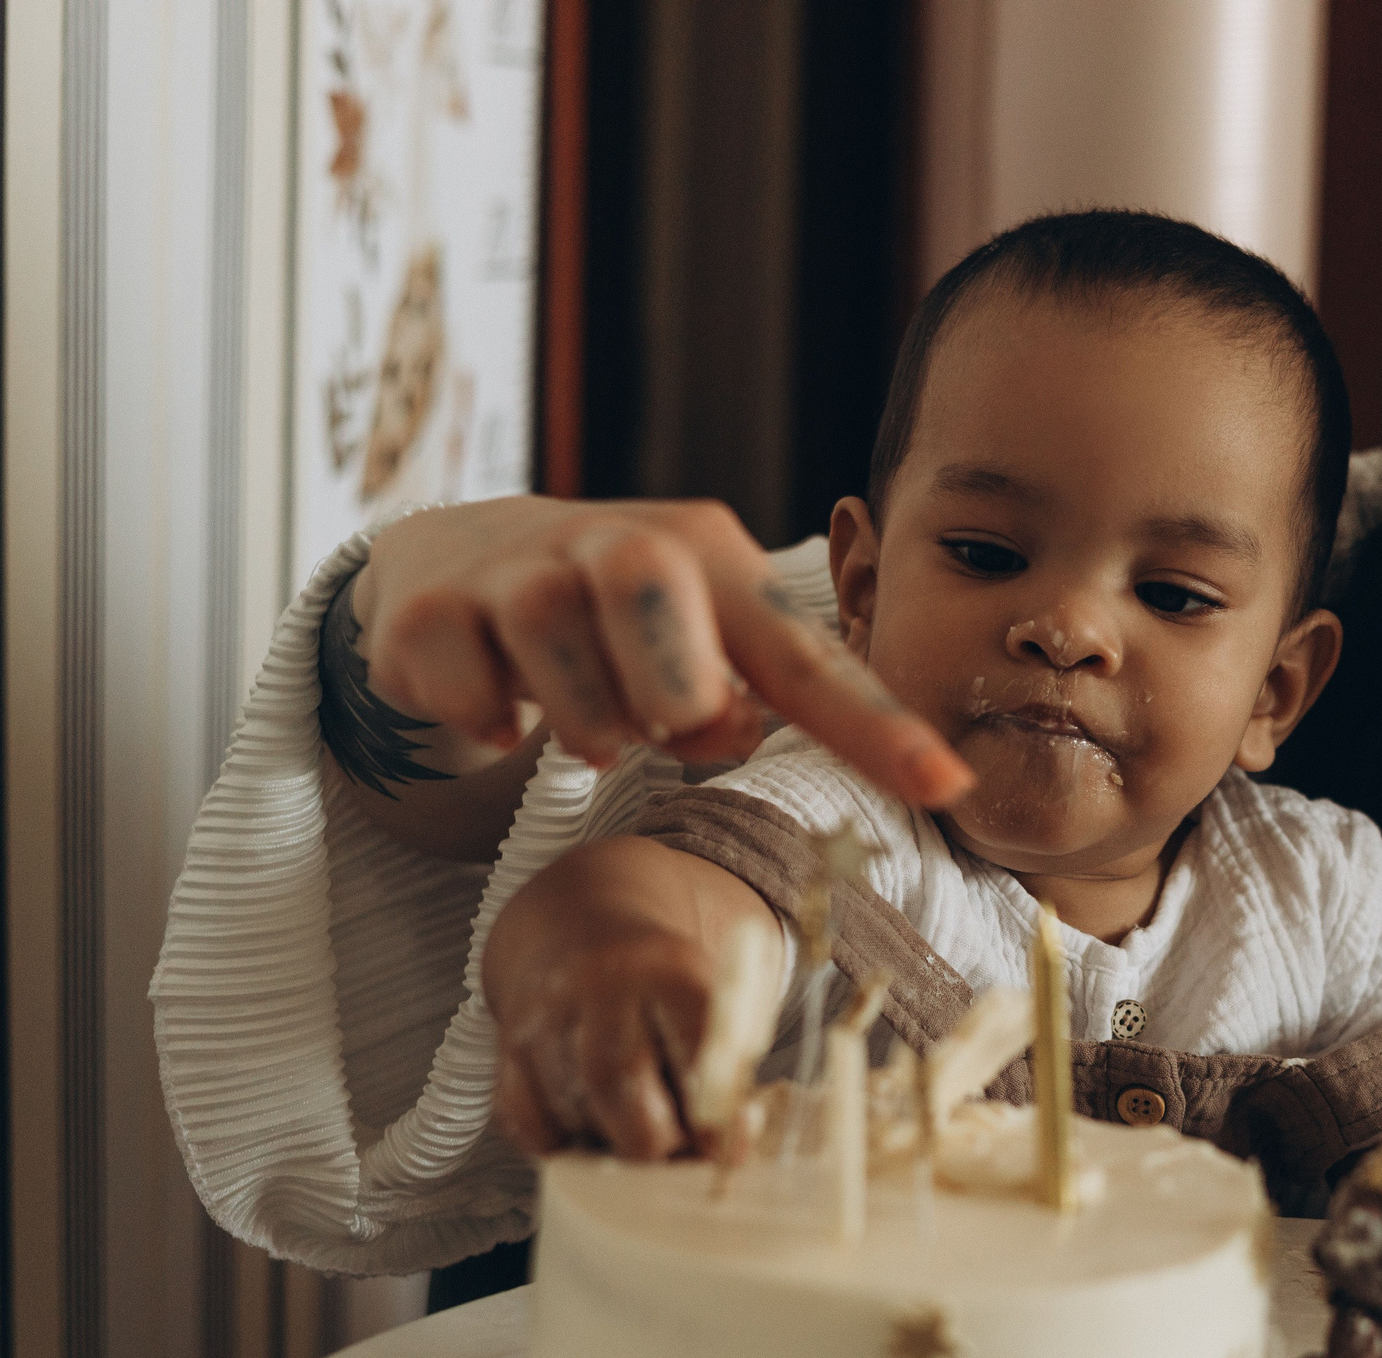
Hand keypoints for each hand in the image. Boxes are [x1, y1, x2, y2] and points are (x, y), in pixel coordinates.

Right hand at [355, 495, 970, 802]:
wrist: (455, 558)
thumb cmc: (613, 619)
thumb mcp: (696, 639)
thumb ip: (750, 696)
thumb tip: (748, 731)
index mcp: (712, 558)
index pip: (806, 661)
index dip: (876, 731)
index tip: (945, 788)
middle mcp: (621, 545)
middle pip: (678, 666)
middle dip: (674, 716)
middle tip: (651, 720)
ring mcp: (521, 572)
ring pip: (571, 689)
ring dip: (585, 728)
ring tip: (581, 713)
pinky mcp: (435, 612)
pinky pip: (478, 701)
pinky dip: (491, 721)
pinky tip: (499, 702)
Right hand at [493, 915, 714, 1159]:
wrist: (581, 939)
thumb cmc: (662, 993)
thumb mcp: (709, 1004)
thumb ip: (726, 1076)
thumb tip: (726, 1153)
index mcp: (668, 971)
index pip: (691, 1045)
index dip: (708, 1111)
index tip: (716, 1148)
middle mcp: (598, 985)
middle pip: (616, 1080)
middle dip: (649, 1139)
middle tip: (668, 1151)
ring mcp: (545, 1015)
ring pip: (570, 1108)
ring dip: (605, 1142)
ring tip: (631, 1132)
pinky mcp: (507, 1047)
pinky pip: (525, 1120)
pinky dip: (557, 1143)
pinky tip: (584, 1128)